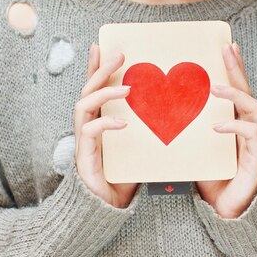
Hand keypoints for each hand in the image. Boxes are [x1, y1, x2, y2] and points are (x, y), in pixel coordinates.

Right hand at [73, 43, 138, 208]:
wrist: (105, 210)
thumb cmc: (122, 179)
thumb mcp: (137, 148)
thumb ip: (146, 130)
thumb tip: (173, 113)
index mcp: (97, 121)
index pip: (95, 88)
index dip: (96, 67)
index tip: (102, 46)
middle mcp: (86, 127)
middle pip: (87, 90)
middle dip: (101, 70)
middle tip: (118, 55)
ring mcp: (83, 141)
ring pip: (84, 106)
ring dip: (104, 92)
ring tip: (126, 88)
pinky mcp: (84, 156)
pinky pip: (90, 132)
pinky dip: (106, 123)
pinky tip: (122, 122)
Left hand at [195, 42, 256, 218]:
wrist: (221, 211)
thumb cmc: (207, 177)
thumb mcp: (191, 146)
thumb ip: (184, 127)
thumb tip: (156, 106)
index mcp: (233, 122)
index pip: (234, 89)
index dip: (231, 67)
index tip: (224, 45)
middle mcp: (247, 128)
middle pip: (247, 90)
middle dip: (237, 68)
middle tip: (227, 48)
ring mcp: (254, 143)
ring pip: (253, 109)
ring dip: (235, 94)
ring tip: (216, 87)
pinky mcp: (256, 159)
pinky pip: (250, 136)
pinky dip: (233, 127)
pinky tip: (217, 125)